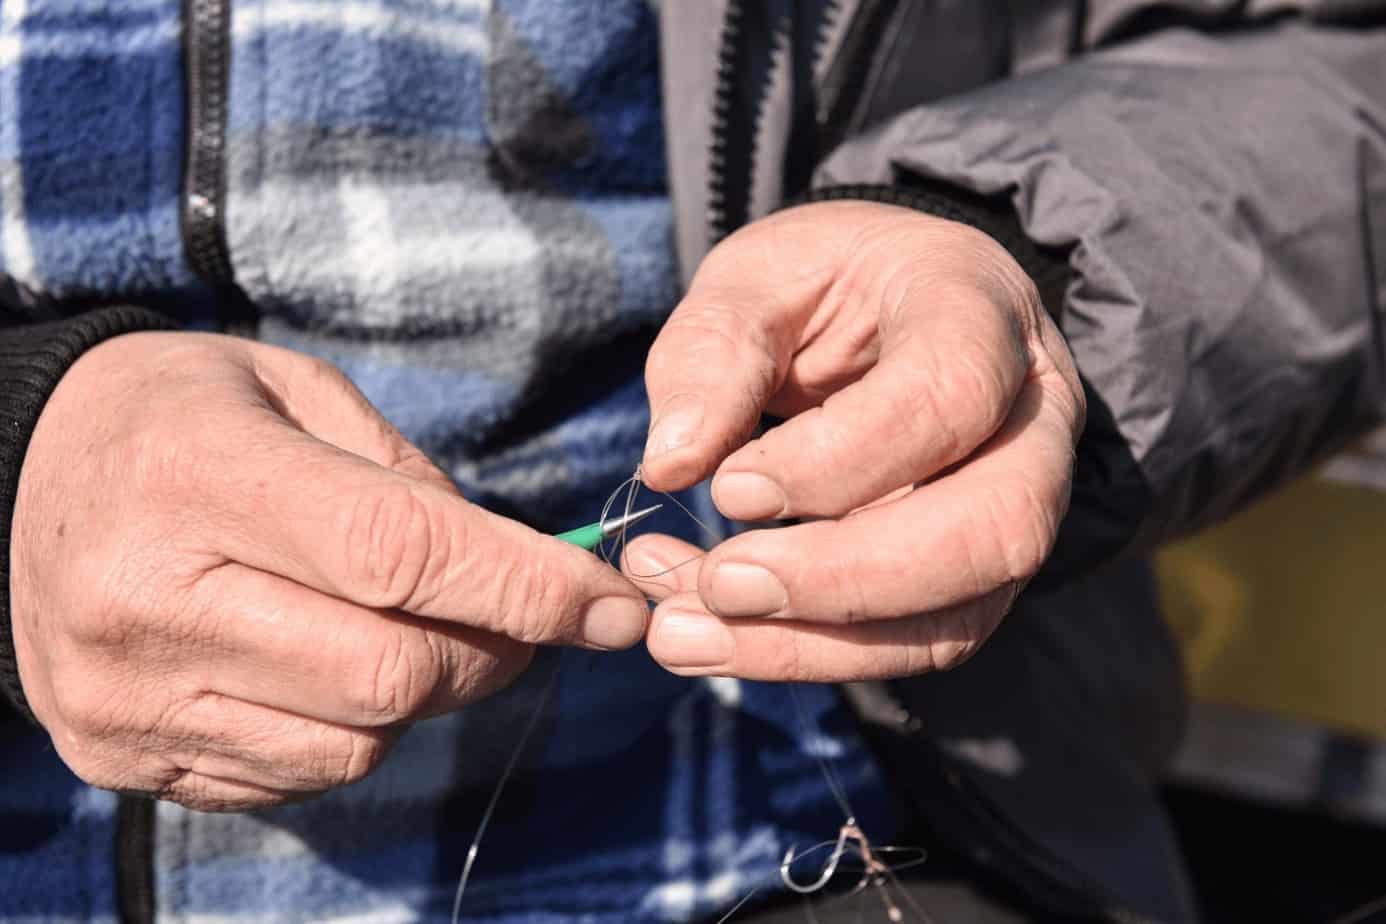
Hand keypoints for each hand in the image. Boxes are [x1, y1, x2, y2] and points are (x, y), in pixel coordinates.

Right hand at [10, 333, 646, 809]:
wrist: (18, 481)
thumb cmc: (184, 416)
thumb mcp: (297, 391)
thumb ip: (410, 481)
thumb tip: (523, 574)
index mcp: (197, 476)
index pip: (401, 555)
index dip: (530, 588)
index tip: (614, 606)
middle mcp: (148, 598)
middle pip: (392, 672)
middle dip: (494, 651)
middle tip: (524, 617)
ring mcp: (128, 695)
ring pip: (357, 742)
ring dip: (427, 696)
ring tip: (415, 631)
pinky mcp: (121, 755)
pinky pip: (297, 777)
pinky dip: (355, 731)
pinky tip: (334, 668)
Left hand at [630, 200, 1083, 680]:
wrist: (883, 310)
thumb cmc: (823, 283)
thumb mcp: (756, 278)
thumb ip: (714, 354)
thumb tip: (673, 465)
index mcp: (979, 309)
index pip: (949, 394)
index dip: (842, 459)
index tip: (729, 490)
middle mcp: (1030, 416)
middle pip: (992, 525)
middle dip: (844, 576)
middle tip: (718, 583)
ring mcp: (1021, 502)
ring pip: (960, 607)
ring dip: (815, 641)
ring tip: (679, 633)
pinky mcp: (979, 572)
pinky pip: (920, 642)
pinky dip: (812, 656)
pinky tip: (713, 641)